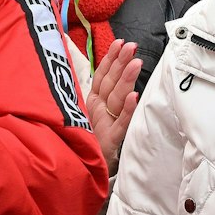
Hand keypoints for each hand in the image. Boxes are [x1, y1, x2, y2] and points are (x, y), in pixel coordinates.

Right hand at [86, 38, 142, 173]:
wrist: (78, 171)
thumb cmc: (87, 141)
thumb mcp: (91, 114)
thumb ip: (100, 92)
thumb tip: (104, 70)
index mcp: (92, 103)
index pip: (102, 76)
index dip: (111, 59)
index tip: (120, 43)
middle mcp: (96, 110)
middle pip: (110, 83)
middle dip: (120, 63)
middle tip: (131, 47)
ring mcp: (101, 124)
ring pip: (115, 98)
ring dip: (125, 79)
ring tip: (135, 62)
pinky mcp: (108, 141)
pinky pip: (120, 123)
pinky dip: (126, 110)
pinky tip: (134, 96)